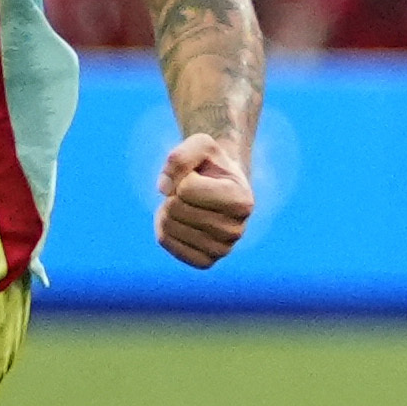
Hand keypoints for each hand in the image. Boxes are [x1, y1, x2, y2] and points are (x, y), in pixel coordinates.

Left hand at [155, 131, 254, 267]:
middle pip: (176, 208)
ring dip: (166, 209)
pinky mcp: (206, 261)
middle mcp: (236, 230)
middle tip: (187, 192)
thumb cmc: (210, 164)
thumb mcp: (200, 144)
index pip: (186, 190)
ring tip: (183, 204)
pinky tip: (178, 221)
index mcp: (243, 201)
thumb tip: (164, 189)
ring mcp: (222, 250)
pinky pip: (166, 241)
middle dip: (173, 194)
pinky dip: (163, 226)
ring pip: (168, 227)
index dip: (183, 176)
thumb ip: (180, 157)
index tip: (198, 177)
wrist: (221, 186)